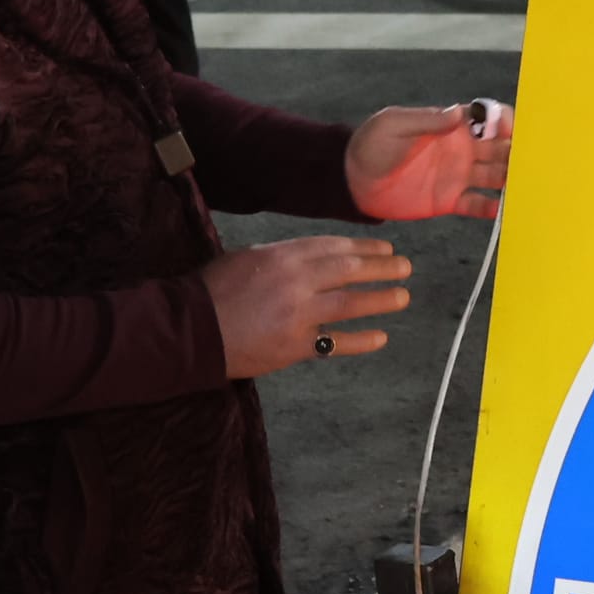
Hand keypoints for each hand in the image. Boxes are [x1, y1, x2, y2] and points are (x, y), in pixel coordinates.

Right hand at [198, 236, 410, 375]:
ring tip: (402, 297)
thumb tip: (318, 257)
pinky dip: (361, 340)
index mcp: (283, 256)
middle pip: (350, 270)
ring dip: (381, 299)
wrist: (189, 330)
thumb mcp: (247, 258)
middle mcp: (296, 281)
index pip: (335, 247)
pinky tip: (381, 338)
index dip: (365, 248)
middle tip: (405, 268)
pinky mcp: (295, 346)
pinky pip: (336, 343)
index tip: (386, 248)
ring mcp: (298, 315)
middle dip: (382, 267)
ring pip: (351, 304)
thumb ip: (284, 257)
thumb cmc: (212, 290)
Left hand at [346, 99, 511, 221]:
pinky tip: (502, 210)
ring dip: (511, 179)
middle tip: (529, 161)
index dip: (503, 121)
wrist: (352, 179)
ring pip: (495, 176)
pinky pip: (476, 205)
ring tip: (524, 185)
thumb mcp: (393, 124)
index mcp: (452, 127)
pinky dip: (491, 208)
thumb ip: (426, 121)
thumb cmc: (371, 143)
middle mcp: (463, 150)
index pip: (487, 119)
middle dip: (517, 152)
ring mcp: (458, 176)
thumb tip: (460, 113)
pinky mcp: (450, 201)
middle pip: (500, 148)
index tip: (510, 130)